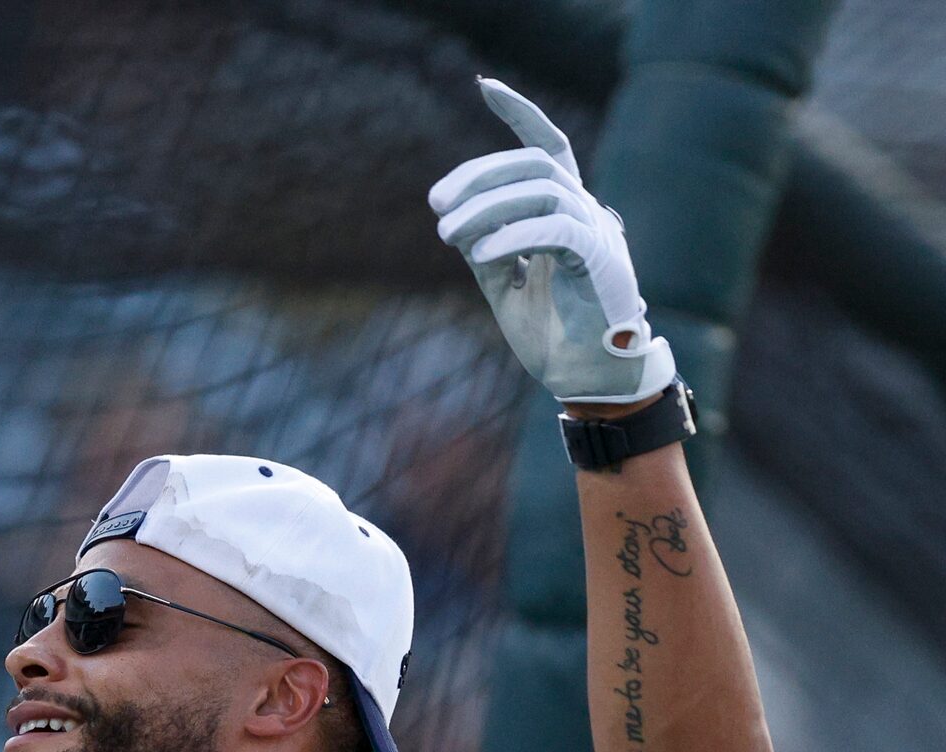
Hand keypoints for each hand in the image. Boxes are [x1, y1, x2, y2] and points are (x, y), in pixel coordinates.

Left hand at [429, 78, 676, 407]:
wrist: (586, 378)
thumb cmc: (550, 333)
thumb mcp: (502, 284)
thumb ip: (484, 246)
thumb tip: (454, 217)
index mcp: (563, 213)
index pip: (546, 148)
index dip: (520, 114)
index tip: (485, 86)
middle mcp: (585, 212)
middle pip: (535, 164)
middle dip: (480, 175)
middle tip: (436, 206)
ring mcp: (598, 232)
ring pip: (543, 190)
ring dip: (487, 206)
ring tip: (445, 234)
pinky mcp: (602, 259)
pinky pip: (557, 229)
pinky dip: (513, 234)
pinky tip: (479, 252)